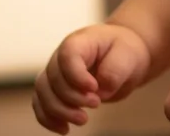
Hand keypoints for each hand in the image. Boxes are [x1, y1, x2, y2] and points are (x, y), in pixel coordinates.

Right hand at [32, 23, 151, 133]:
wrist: (123, 57)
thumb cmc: (124, 52)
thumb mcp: (128, 55)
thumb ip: (114, 70)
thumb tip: (100, 91)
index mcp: (79, 42)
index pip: (67, 57)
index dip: (77, 76)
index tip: (95, 89)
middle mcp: (60, 57)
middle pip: (52, 79)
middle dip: (72, 97)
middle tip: (96, 104)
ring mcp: (54, 74)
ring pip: (43, 93)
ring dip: (59, 111)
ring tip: (83, 120)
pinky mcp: (54, 90)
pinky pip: (41, 105)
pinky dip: (49, 119)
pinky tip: (64, 129)